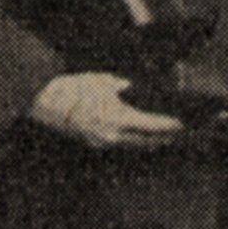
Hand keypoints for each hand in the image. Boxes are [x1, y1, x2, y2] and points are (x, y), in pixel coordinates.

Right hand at [29, 72, 183, 148]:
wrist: (44, 102)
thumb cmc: (74, 89)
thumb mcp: (104, 82)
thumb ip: (123, 86)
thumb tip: (131, 87)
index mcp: (118, 118)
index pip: (151, 126)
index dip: (169, 126)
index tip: (182, 124)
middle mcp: (113, 135)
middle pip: (146, 141)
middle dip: (164, 138)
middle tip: (180, 134)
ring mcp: (102, 142)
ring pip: (133, 146)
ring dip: (150, 142)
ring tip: (165, 138)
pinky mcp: (94, 143)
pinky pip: (120, 145)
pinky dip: (133, 142)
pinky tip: (140, 138)